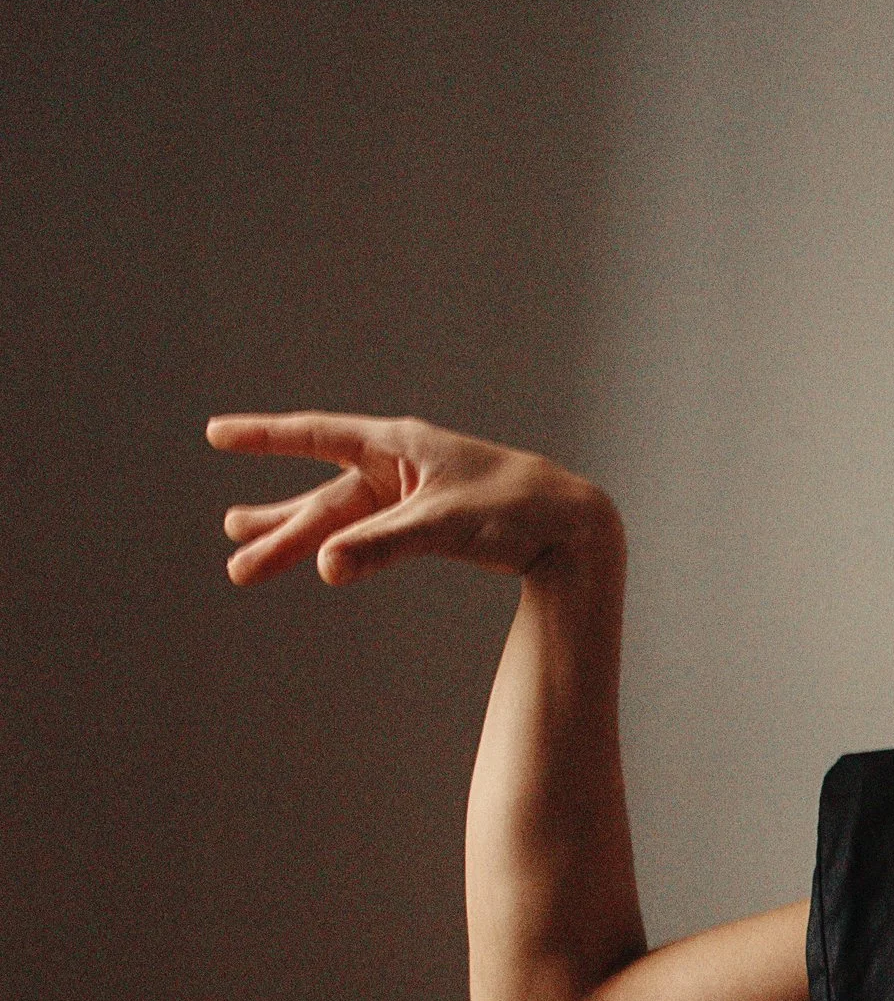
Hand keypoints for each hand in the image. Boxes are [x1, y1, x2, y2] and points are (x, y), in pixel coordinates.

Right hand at [206, 412, 613, 589]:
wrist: (571, 526)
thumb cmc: (514, 510)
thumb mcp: (442, 526)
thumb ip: (381, 546)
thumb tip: (323, 567)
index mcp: (398, 445)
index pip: (315, 434)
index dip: (264, 436)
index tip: (216, 433)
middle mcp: (398, 464)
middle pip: (324, 498)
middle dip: (278, 527)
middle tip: (235, 559)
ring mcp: (410, 494)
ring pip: (341, 520)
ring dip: (297, 540)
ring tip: (246, 556)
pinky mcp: (426, 521)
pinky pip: (368, 534)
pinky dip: (341, 549)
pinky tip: (319, 559)